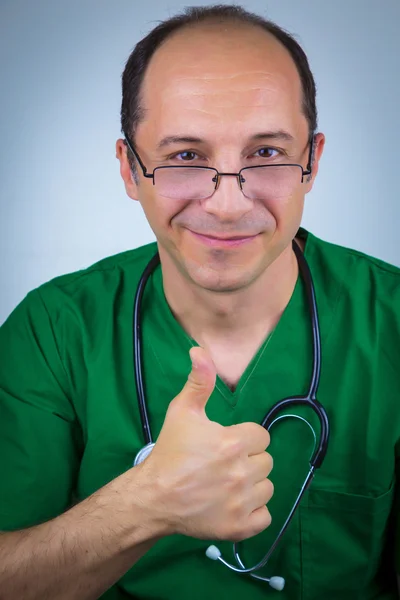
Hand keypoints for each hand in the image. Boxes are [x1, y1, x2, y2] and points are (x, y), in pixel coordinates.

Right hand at [135, 346, 273, 542]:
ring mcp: (242, 502)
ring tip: (226, 484)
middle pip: (266, 461)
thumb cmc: (170, 452)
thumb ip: (198, 381)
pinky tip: (234, 504)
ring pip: (267, 488)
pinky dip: (253, 512)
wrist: (153, 497)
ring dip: (252, 485)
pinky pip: (265, 517)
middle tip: (222, 464)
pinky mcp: (240, 527)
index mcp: (234, 443)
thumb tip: (200, 350)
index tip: (225, 444)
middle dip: (248, 460)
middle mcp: (243, 473)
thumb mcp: (182, 411)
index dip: (244, 438)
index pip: (261, 436)